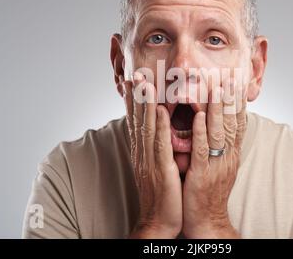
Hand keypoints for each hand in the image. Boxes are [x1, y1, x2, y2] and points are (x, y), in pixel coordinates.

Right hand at [122, 73, 182, 237]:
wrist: (158, 220)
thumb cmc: (160, 194)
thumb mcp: (154, 167)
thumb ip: (154, 148)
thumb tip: (156, 132)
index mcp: (142, 151)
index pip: (136, 121)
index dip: (133, 100)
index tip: (132, 80)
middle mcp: (142, 152)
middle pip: (137, 119)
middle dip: (136, 95)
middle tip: (134, 72)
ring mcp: (150, 159)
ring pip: (146, 126)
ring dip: (145, 103)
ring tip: (144, 82)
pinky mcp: (161, 169)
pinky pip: (160, 143)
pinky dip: (158, 125)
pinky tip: (159, 110)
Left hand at [182, 80, 246, 237]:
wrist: (207, 221)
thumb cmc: (210, 191)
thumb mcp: (221, 165)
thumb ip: (221, 145)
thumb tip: (220, 125)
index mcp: (232, 153)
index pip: (238, 122)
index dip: (238, 101)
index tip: (237, 81)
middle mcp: (228, 156)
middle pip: (231, 123)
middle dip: (230, 99)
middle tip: (229, 76)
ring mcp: (216, 165)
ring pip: (218, 132)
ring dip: (217, 109)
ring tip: (216, 88)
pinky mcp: (202, 174)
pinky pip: (202, 150)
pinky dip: (201, 131)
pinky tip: (198, 115)